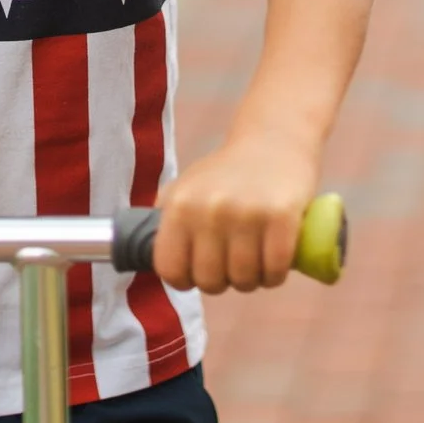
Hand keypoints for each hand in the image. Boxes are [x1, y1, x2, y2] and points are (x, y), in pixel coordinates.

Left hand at [155, 133, 318, 293]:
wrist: (273, 141)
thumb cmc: (226, 173)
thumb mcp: (185, 187)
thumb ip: (163, 219)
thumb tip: (142, 251)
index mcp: (181, 205)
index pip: (171, 270)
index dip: (185, 279)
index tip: (198, 271)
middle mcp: (210, 210)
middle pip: (210, 281)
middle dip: (222, 281)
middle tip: (232, 265)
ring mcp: (247, 213)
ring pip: (244, 280)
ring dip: (251, 280)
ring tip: (254, 262)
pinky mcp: (282, 217)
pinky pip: (275, 271)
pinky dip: (275, 275)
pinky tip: (274, 263)